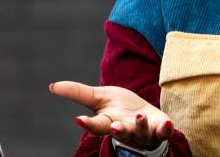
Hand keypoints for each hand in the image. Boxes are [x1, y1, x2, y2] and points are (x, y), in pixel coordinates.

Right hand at [48, 81, 175, 149]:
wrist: (145, 115)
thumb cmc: (119, 108)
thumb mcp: (98, 97)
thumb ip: (77, 93)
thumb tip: (52, 86)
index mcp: (108, 123)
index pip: (96, 125)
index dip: (88, 123)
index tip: (79, 120)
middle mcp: (125, 130)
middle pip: (121, 132)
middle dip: (119, 130)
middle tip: (115, 127)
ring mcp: (142, 132)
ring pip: (141, 132)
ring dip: (140, 126)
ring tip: (139, 116)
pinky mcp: (160, 130)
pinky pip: (163, 133)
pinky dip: (166, 130)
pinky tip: (168, 123)